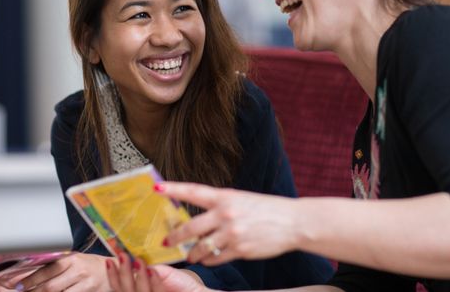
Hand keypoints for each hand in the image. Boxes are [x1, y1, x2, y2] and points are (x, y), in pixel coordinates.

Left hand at [0, 252, 110, 291]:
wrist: (112, 272)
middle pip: (51, 286)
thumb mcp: (75, 261)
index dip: (31, 279)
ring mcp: (85, 284)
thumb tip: (30, 274)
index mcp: (73, 259)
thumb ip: (57, 267)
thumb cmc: (90, 266)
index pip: (48, 269)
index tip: (18, 286)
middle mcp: (79, 271)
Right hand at [107, 256, 209, 291]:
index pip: (119, 288)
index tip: (109, 262)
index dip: (113, 276)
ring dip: (138, 276)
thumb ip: (150, 269)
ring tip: (139, 261)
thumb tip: (135, 259)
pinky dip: (153, 281)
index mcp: (139, 291)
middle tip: (122, 256)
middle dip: (123, 274)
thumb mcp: (162, 275)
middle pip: (126, 291)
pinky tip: (152, 270)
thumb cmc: (182, 285)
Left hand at [158, 182, 300, 264]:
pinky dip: (210, 260)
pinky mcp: (240, 250)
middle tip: (167, 242)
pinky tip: (210, 258)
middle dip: (175, 237)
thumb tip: (198, 217)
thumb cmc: (266, 209)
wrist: (293, 222)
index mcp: (226, 197)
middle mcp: (226, 214)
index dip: (173, 189)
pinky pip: (216, 259)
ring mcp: (232, 233)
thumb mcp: (241, 200)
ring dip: (193, 253)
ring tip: (191, 255)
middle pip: (190, 228)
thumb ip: (220, 206)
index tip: (157, 188)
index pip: (194, 191)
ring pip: (201, 248)